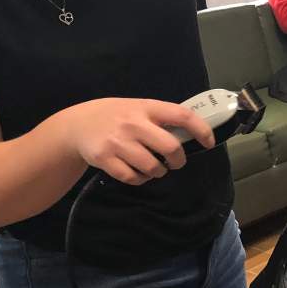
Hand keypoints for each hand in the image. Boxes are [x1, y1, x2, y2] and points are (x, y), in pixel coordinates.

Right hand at [66, 98, 215, 185]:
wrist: (77, 124)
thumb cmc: (115, 116)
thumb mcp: (137, 108)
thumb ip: (159, 118)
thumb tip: (191, 134)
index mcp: (146, 107)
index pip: (181, 115)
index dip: (200, 129)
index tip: (209, 142)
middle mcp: (133, 123)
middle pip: (170, 148)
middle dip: (178, 161)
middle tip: (175, 163)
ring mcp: (118, 142)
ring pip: (153, 167)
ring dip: (159, 172)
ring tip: (154, 168)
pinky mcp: (105, 159)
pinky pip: (133, 178)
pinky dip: (140, 179)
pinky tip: (137, 172)